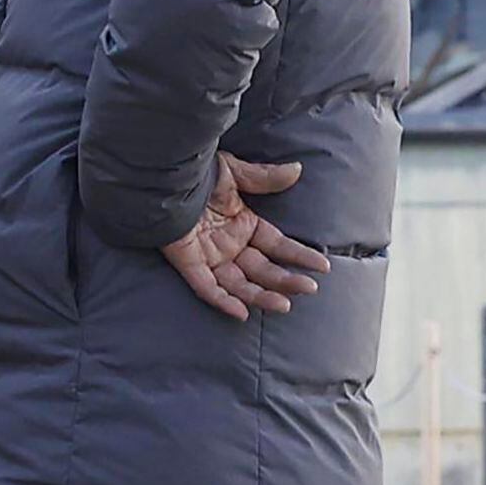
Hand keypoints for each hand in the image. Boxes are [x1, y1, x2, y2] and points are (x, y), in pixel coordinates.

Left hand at [163, 155, 327, 321]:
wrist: (162, 176)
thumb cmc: (195, 172)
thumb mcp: (234, 173)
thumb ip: (264, 177)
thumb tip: (296, 170)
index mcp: (242, 223)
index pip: (277, 245)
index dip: (299, 255)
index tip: (323, 265)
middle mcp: (228, 243)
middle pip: (261, 269)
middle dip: (285, 280)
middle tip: (309, 288)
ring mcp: (209, 255)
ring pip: (238, 283)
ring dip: (261, 295)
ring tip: (284, 305)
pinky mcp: (188, 262)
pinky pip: (205, 288)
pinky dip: (222, 301)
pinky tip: (241, 314)